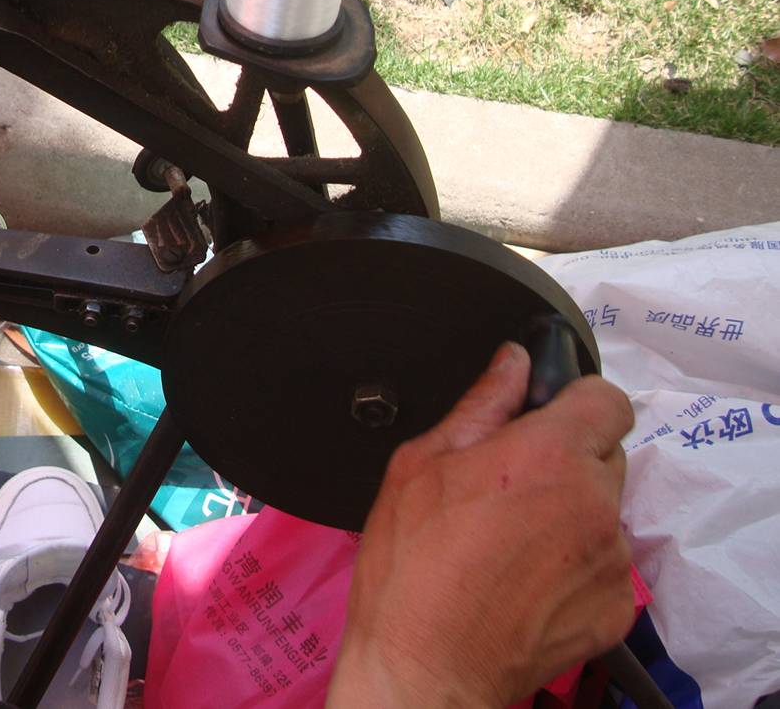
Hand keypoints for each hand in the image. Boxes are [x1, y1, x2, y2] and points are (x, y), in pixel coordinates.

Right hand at [326, 341, 635, 707]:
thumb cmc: (411, 566)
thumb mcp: (420, 464)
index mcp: (548, 455)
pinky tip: (522, 580)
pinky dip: (574, 567)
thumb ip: (480, 405)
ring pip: (603, 512)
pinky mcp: (616, 607)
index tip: (547, 417)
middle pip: (604, 455)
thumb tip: (513, 363)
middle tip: (507, 488)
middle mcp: (593, 502)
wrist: (426, 664)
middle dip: (564, 461)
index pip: (606, 398)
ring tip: (507, 543)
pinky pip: (605, 566)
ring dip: (569, 515)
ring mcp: (611, 559)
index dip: (575, 401)